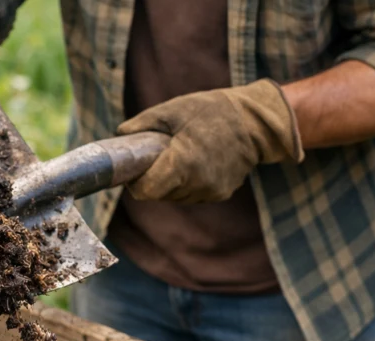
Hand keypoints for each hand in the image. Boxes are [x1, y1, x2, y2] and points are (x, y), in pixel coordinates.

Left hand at [116, 79, 303, 202]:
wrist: (255, 121)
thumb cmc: (212, 110)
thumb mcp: (172, 110)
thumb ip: (141, 124)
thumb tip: (119, 136)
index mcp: (182, 163)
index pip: (145, 191)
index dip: (136, 182)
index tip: (137, 168)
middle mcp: (197, 184)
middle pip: (159, 195)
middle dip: (152, 180)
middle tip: (156, 157)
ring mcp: (211, 191)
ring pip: (175, 197)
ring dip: (170, 183)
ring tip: (178, 157)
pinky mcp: (221, 193)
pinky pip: (192, 194)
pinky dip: (187, 184)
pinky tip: (195, 162)